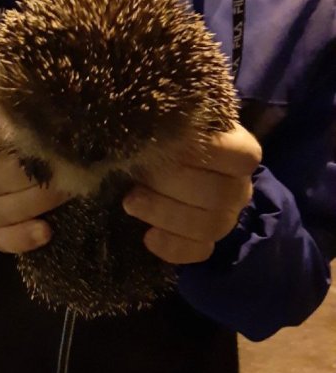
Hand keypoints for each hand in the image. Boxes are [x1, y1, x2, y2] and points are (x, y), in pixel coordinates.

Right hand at [0, 113, 69, 252]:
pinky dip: (23, 238)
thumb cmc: (27, 131)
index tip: (29, 124)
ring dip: (34, 202)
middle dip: (29, 173)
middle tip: (66, 162)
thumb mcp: (21, 114)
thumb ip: (24, 108)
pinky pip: (1, 241)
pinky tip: (46, 231)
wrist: (33, 161)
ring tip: (66, 190)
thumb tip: (47, 96)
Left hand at [123, 124, 261, 263]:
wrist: (159, 168)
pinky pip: (198, 252)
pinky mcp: (206, 243)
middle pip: (220, 194)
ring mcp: (225, 218)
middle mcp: (238, 187)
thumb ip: (170, 123)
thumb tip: (151, 120)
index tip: (170, 142)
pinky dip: (172, 247)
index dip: (210, 152)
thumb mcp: (171, 124)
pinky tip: (147, 236)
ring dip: (165, 215)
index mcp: (239, 152)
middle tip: (137, 177)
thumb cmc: (166, 140)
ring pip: (210, 226)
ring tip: (130, 202)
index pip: (243, 156)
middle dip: (173, 185)